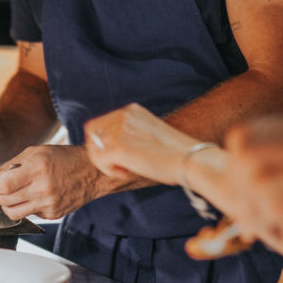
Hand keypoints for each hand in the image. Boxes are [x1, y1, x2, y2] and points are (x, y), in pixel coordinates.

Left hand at [0, 145, 106, 219]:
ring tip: (9, 194)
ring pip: (14, 212)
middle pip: (6, 200)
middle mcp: (42, 189)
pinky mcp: (53, 214)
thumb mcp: (36, 152)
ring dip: (6, 205)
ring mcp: (48, 205)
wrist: (93, 172)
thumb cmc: (65, 157)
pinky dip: (24, 206)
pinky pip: (30, 214)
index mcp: (37, 169)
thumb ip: (11, 165)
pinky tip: (31, 196)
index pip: (4, 185)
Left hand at [84, 103, 198, 182]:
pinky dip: (110, 171)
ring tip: (125, 169)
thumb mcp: (149, 134)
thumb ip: (130, 134)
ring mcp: (119, 130)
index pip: (100, 123)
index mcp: (131, 110)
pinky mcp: (119, 147)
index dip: (104, 142)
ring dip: (105, 162)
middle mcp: (123, 115)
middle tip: (118, 165)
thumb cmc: (175, 154)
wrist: (190, 160)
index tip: (118, 155)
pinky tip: (126, 172)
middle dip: (100, 152)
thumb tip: (109, 148)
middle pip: (92, 134)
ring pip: (94, 148)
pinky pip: (100, 161)